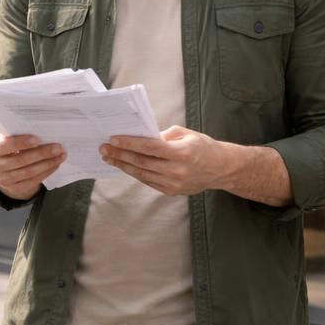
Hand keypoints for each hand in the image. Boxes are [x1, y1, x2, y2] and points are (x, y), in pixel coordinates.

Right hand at [0, 133, 65, 200]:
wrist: (2, 169)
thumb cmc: (9, 148)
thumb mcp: (8, 140)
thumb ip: (18, 135)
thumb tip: (42, 132)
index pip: (5, 145)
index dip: (21, 143)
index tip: (37, 139)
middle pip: (20, 160)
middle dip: (41, 153)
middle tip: (57, 148)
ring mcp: (3, 179)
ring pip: (29, 172)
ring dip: (47, 163)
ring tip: (60, 156)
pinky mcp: (14, 188)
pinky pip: (33, 181)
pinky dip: (46, 172)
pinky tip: (55, 165)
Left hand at [100, 126, 230, 196]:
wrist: (221, 169)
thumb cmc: (203, 146)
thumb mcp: (186, 133)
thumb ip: (163, 135)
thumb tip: (140, 136)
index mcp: (182, 153)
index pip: (149, 148)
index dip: (130, 144)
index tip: (114, 139)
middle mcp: (177, 171)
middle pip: (142, 162)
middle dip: (120, 155)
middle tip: (104, 149)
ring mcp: (174, 184)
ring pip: (142, 174)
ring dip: (123, 165)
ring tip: (109, 158)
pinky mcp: (171, 191)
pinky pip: (148, 181)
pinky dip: (135, 173)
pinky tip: (124, 165)